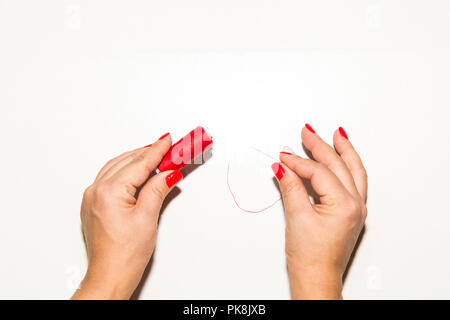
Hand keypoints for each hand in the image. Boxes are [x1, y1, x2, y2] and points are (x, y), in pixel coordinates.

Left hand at [72, 133, 182, 299]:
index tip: (170, 140)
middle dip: (149, 152)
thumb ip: (157, 189)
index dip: (158, 150)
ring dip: (137, 159)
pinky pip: (109, 176)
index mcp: (109, 192)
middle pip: (127, 161)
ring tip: (156, 155)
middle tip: (169, 147)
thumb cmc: (125, 255)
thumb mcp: (147, 217)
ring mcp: (92, 197)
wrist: (109, 276)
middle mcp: (96, 190)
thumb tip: (169, 172)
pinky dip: (125, 170)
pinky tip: (137, 171)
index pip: (139, 164)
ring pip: (117, 167)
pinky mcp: (93, 204)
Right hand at [272, 124, 367, 299]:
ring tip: (337, 135)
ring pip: (353, 171)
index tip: (282, 156)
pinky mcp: (351, 213)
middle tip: (307, 132)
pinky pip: (353, 182)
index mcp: (345, 204)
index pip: (319, 172)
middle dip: (322, 146)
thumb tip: (283, 167)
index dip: (297, 162)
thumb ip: (291, 187)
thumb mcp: (297, 218)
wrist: (316, 279)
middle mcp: (356, 205)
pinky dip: (346, 167)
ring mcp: (356, 209)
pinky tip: (340, 159)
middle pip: (339, 165)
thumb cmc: (310, 257)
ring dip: (344, 151)